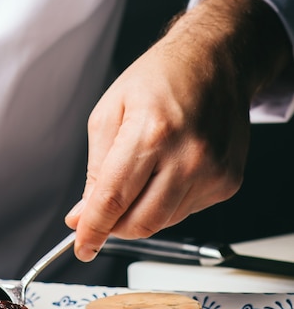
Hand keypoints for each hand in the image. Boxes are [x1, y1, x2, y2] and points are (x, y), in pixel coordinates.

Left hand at [65, 0, 291, 260]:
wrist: (214, 60)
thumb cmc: (158, 79)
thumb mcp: (108, 115)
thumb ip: (94, 171)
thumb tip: (83, 214)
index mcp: (151, 133)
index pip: (113, 200)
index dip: (93, 230)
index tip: (82, 247)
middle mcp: (187, 156)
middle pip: (141, 222)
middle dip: (113, 227)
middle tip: (102, 214)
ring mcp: (212, 171)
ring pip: (163, 222)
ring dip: (139, 213)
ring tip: (139, 176)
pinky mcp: (227, 182)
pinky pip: (185, 212)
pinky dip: (165, 203)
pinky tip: (165, 172)